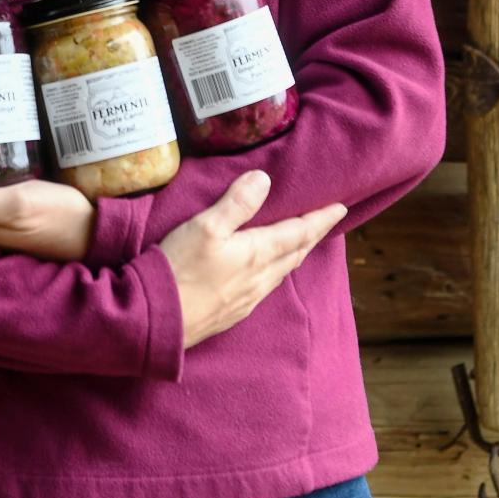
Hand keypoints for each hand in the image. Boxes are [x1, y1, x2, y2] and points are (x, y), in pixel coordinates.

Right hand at [159, 171, 346, 347]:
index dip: (320, 219)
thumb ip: (237, 203)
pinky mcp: (233, 312)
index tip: (340, 208)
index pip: (299, 232)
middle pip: (295, 253)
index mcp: (257, 253)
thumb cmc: (180, 267)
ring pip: (281, 272)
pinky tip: (268, 272)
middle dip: (312, 236)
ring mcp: (247, 299)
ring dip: (295, 254)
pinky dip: (276, 271)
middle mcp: (260, 279)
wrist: (158, 318)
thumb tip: (264, 179)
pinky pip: (266, 287)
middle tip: (326, 222)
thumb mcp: (206, 226)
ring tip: (301, 242)